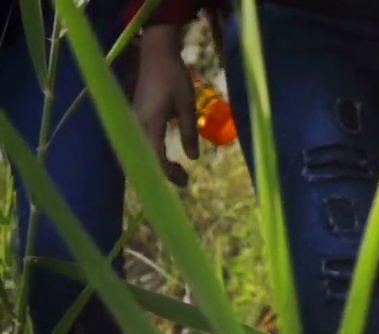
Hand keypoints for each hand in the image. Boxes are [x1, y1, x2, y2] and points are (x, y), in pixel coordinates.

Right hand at [132, 25, 197, 186]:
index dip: (169, 174)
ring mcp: (132, 121)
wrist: (155, 55)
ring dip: (156, 166)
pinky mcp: (134, 117)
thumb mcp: (187, 106)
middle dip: (162, 174)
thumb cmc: (174, 78)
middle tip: (184, 181)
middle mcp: (136, 125)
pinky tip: (165, 159)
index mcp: (149, 124)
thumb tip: (193, 158)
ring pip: (140, 153)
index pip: (156, 158)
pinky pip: (139, 143)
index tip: (186, 181)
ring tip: (177, 172)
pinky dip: (151, 155)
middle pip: (145, 160)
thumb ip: (189, 132)